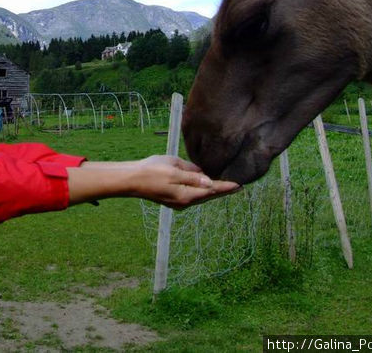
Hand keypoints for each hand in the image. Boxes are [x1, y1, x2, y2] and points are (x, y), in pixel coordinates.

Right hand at [67, 156, 239, 207]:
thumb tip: (208, 180)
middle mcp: (184, 202)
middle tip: (237, 186)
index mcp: (187, 195)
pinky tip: (203, 184)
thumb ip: (192, 175)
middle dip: (221, 190)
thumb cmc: (152, 171)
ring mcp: (178, 202)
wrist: (131, 180)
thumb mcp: (174, 169)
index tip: (240, 185)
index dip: (226, 187)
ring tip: (224, 186)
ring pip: (199, 195)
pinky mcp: (172, 199)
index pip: (212, 190)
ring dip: (211, 190)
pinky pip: (191, 194)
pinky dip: (200, 190)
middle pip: (207, 195)